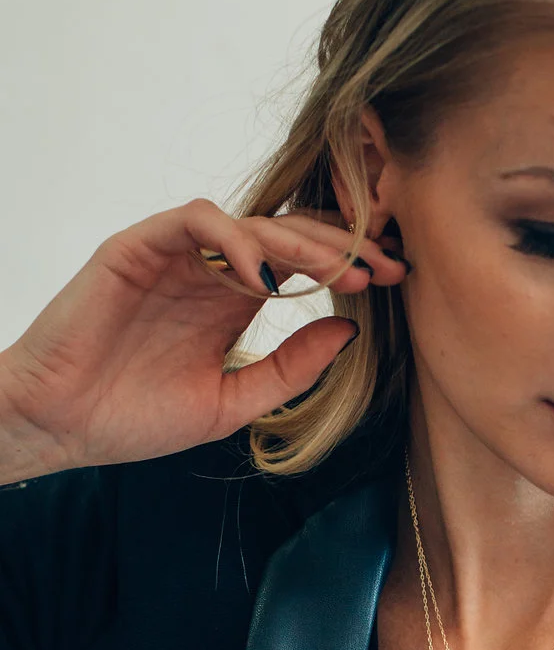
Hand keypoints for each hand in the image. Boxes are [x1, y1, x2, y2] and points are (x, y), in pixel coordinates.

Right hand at [0, 199, 408, 478]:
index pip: (303, 264)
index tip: (395, 282)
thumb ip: (289, 368)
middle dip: (343, 246)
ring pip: (251, 221)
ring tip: (341, 270)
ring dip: (302, 242)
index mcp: (233, 301)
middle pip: (288, 234)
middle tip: (388, 265)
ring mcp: (175, 254)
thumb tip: (350, 332)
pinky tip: (269, 275)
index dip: (348, 266)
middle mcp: (209, 270)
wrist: (61, 428)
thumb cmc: (135, 418)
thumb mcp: (233, 402)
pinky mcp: (138, 247)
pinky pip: (195, 222)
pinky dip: (236, 239)